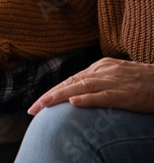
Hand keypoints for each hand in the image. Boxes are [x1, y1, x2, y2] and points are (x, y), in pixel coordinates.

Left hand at [28, 57, 153, 115]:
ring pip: (81, 86)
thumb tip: (77, 94)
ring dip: (60, 96)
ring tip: (44, 104)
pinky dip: (88, 98)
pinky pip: (103, 95)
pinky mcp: (125, 93)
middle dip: (49, 96)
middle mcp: (103, 71)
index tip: (38, 103)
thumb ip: (98, 83)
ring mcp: (114, 81)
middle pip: (70, 82)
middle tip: (33, 108)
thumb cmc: (142, 82)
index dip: (52, 91)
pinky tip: (74, 102)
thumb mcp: (116, 77)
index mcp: (99, 67)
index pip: (70, 80)